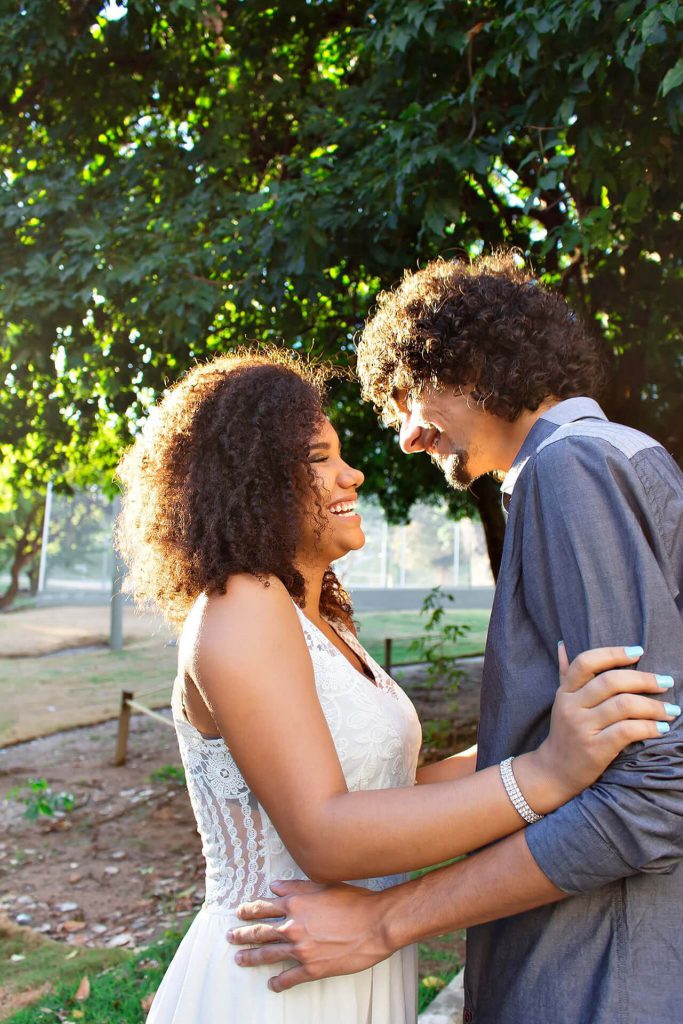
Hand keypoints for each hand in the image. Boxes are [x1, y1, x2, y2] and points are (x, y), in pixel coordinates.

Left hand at [227, 879, 391, 990]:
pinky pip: (289, 978)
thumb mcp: (324, 885)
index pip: (264, 907)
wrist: (376, 924)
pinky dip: (278, 982)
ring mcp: (302, 949)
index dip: (249, 910)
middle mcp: (294, 926)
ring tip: (239, 959)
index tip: (239, 913)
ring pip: (269, 955)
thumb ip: (297, 886)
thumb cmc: (354, 900)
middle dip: (243, 934)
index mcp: (296, 903)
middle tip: (230, 937)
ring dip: (252, 957)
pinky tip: (272, 984)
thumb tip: (274, 886)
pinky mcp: (313, 969)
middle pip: (261, 932)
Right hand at [517, 644, 677, 812]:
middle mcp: (571, 706)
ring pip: (623, 706)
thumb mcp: (561, 701)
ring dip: (653, 706)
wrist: (554, 771)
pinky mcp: (595, 749)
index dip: (613, 653)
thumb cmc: (565, 732)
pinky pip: (627, 731)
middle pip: (611, 682)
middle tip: (666, 682)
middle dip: (644, 680)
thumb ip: (565, 673)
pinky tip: (662, 728)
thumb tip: (563, 645)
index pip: (586, 662)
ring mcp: (582, 727)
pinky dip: (649, 727)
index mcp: (565, 691)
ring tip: (671, 710)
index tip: (639, 651)